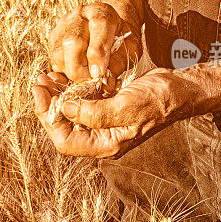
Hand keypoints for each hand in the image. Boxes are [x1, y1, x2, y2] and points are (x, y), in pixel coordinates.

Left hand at [32, 68, 204, 157]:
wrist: (181, 89)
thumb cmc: (159, 100)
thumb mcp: (126, 106)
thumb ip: (94, 112)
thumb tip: (65, 109)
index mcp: (106, 145)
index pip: (65, 141)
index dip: (47, 118)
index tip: (39, 93)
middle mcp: (102, 137)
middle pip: (63, 127)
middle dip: (48, 105)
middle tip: (39, 81)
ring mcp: (104, 123)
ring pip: (70, 113)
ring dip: (56, 95)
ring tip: (47, 76)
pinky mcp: (107, 108)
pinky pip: (81, 102)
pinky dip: (70, 90)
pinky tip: (63, 76)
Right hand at [47, 2, 140, 82]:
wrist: (108, 25)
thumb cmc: (121, 36)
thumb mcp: (129, 47)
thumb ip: (118, 63)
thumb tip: (105, 84)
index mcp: (102, 12)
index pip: (97, 29)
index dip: (97, 56)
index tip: (99, 74)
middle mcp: (80, 15)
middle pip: (72, 42)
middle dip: (79, 68)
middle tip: (90, 81)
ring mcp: (63, 24)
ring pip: (59, 52)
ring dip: (70, 71)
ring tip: (85, 76)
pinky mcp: (54, 35)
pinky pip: (54, 58)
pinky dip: (64, 69)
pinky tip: (77, 70)